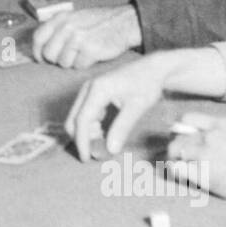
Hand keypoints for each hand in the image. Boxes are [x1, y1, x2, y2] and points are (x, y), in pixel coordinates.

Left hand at [32, 4, 140, 69]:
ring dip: (72, 62)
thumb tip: (38, 49)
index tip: (42, 59)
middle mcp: (68, 27)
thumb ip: (56, 30)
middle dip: (57, 59)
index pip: (38, 38)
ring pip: (63, 63)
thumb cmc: (97, 23)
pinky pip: (78, 66)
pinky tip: (92, 54)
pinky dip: (85, 64)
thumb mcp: (74, 18)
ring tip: (82, 52)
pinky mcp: (90, 50)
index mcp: (61, 18)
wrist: (123, 22)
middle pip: (49, 54)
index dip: (37, 52)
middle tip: (69, 55)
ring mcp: (79, 38)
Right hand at [65, 53, 181, 160]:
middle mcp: (88, 88)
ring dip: (86, 133)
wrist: (152, 69)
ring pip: (77, 117)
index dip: (82, 141)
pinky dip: (90, 126)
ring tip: (104, 141)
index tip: (86, 158)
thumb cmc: (147, 85)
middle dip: (81, 138)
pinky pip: (84, 113)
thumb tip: (111, 150)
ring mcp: (88, 90)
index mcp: (97, 90)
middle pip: (73, 119)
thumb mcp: (137, 107)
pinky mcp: (92, 93)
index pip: (81, 120)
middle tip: (96, 154)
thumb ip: (122, 127)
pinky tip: (104, 131)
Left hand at [164, 111, 225, 203]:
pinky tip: (183, 178)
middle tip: (180, 159)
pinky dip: (176, 173)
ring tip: (180, 170)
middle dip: (176, 148)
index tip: (182, 138)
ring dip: (175, 161)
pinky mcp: (201, 172)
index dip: (181, 130)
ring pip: (174, 152)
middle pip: (178, 137)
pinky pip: (177, 169)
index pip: (187, 119)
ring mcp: (203, 153)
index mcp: (220, 124)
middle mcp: (208, 136)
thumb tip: (221, 132)